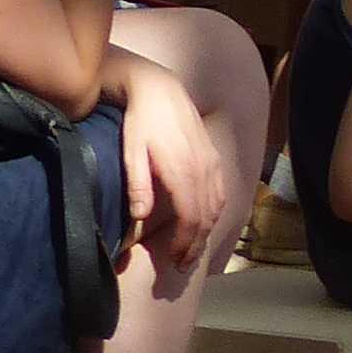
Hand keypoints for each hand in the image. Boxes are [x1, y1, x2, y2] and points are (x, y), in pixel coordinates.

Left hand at [110, 49, 225, 274]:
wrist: (159, 87)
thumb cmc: (139, 121)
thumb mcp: (131, 151)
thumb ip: (137, 184)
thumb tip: (140, 217)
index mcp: (183, 169)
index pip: (192, 217)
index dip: (185, 243)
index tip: (174, 261)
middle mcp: (204, 167)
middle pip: (207, 216)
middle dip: (196, 244)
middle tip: (182, 264)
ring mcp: (212, 160)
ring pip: (217, 205)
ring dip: (206, 231)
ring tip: (191, 248)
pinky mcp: (213, 155)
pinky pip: (220, 191)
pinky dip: (214, 212)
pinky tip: (203, 221)